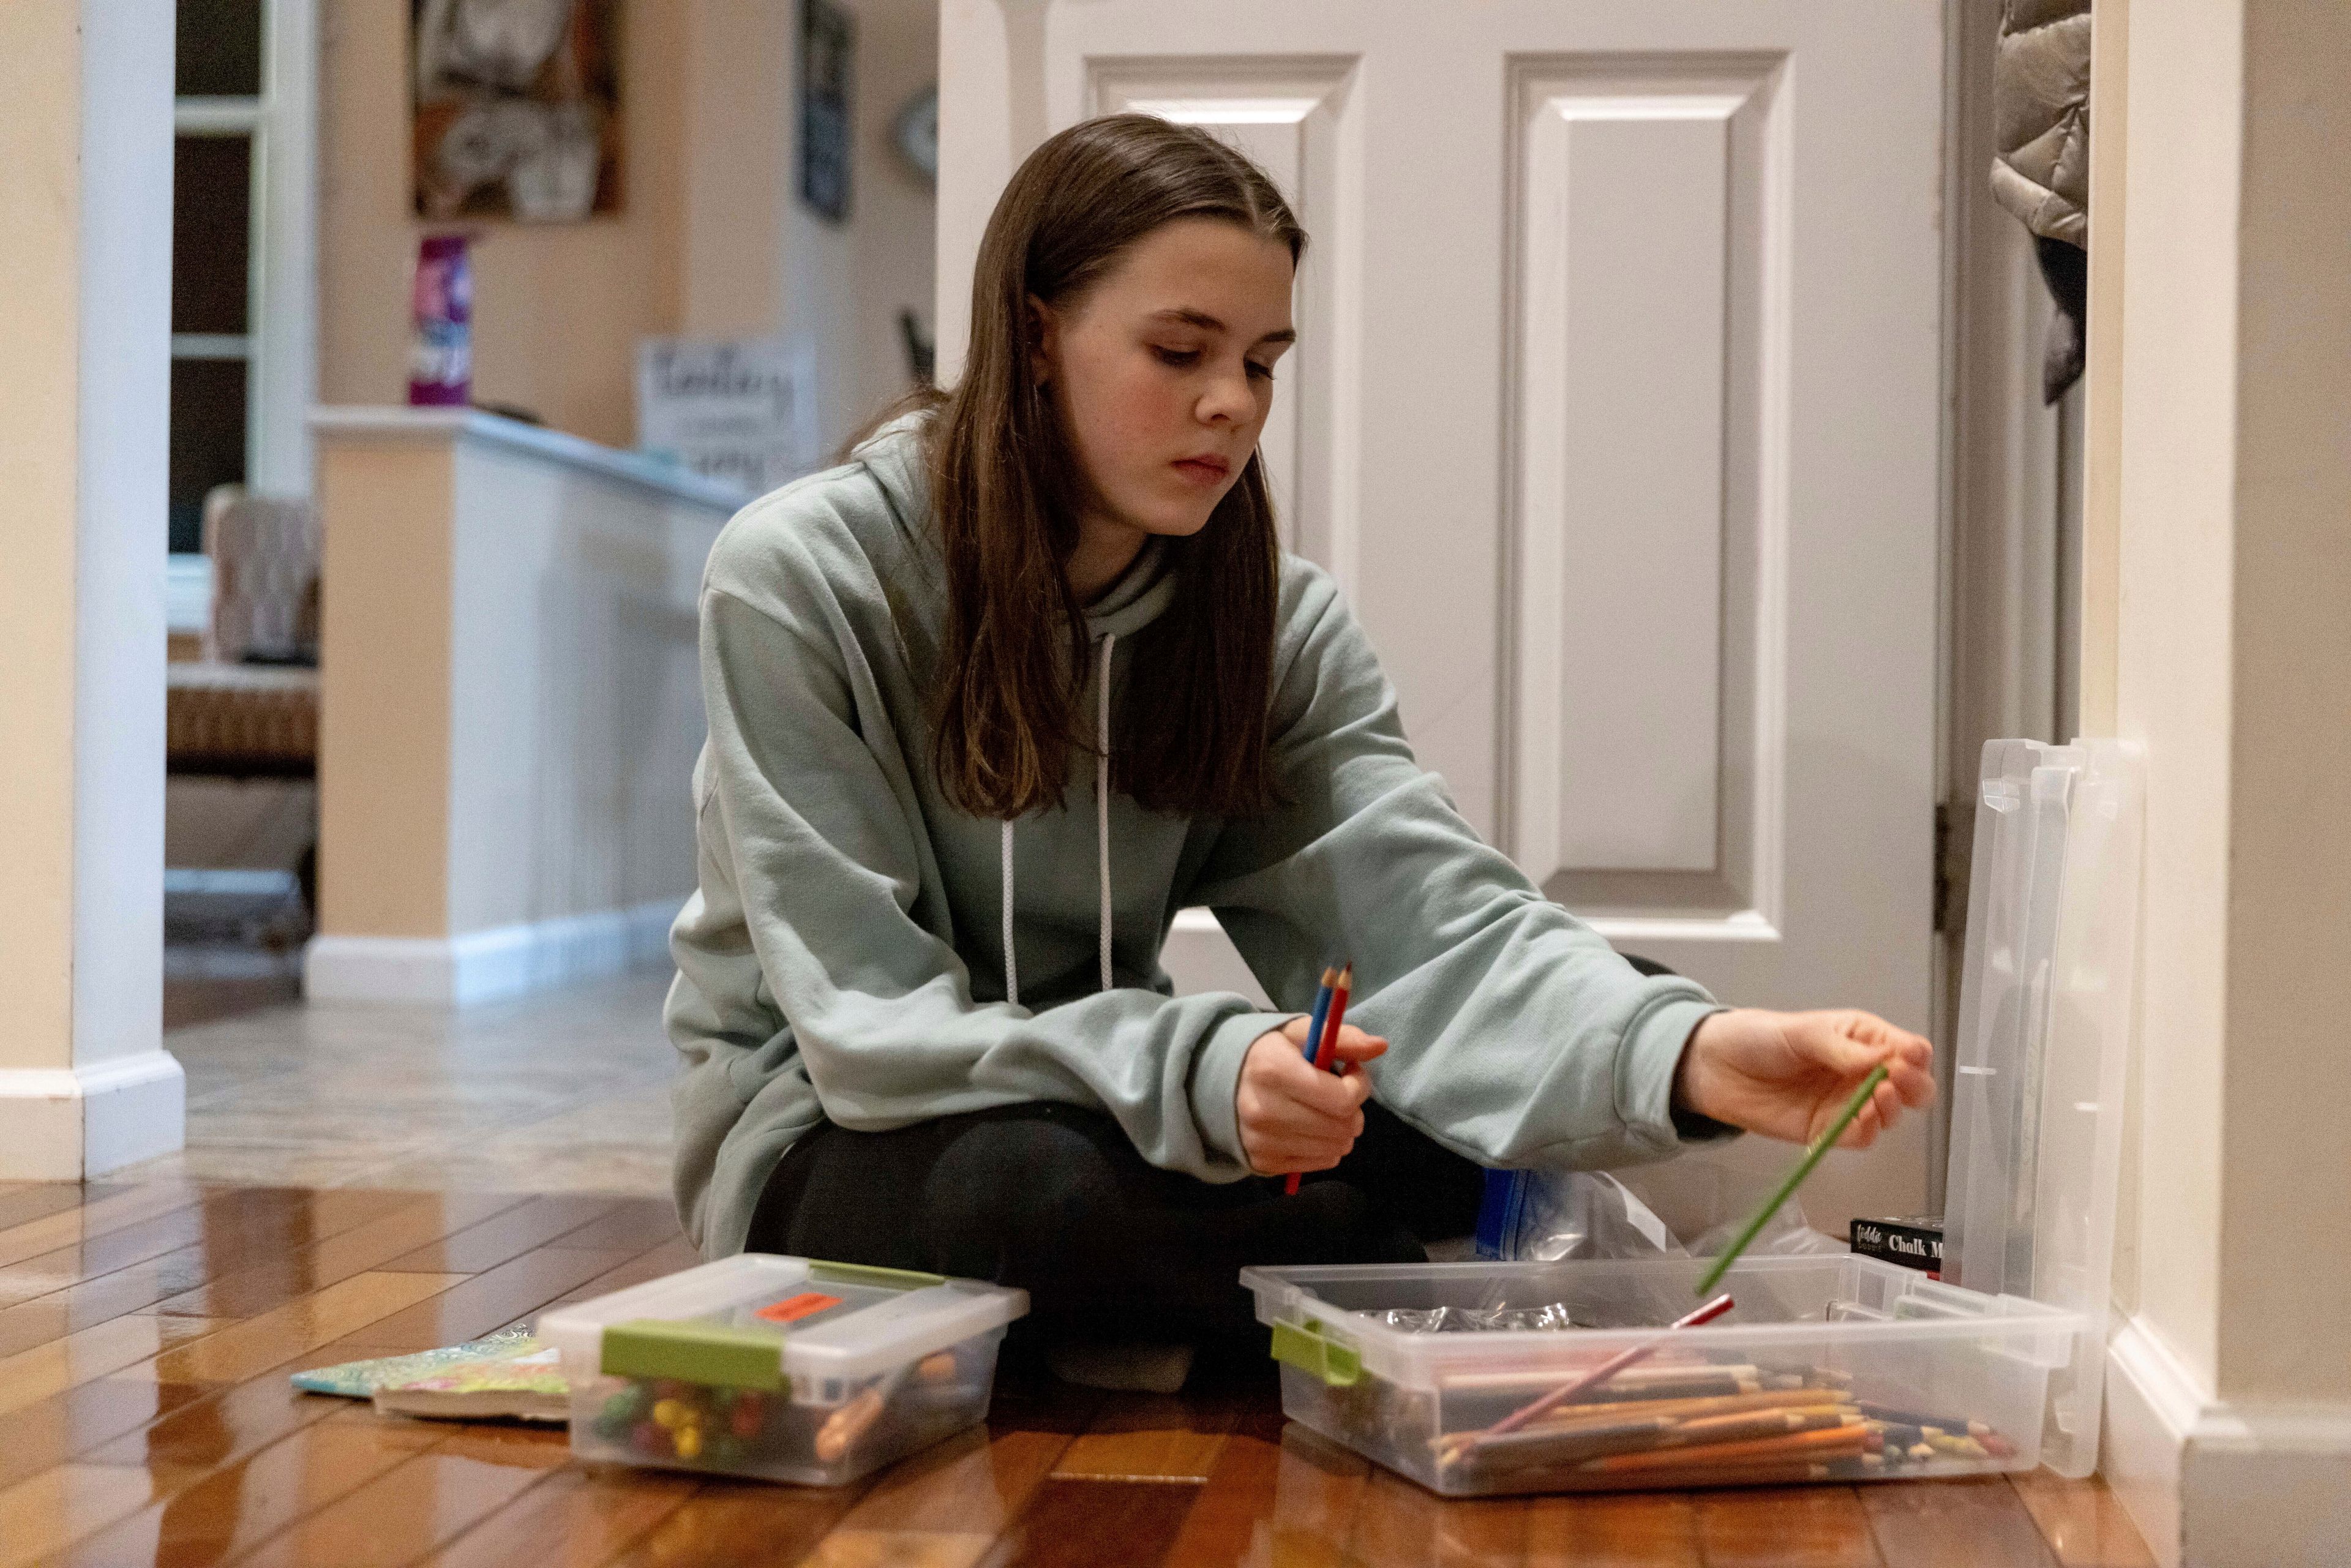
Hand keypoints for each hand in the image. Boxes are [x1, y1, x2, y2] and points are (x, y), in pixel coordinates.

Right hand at [1236, 1017, 1386, 1175]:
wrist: (1220, 1082)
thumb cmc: (1271, 1053)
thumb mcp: (1302, 1033)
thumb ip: (1343, 1037)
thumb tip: (1380, 1046)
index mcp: (1273, 1071)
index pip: (1343, 1099)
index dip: (1359, 1085)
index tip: (1351, 1071)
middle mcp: (1264, 1110)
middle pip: (1343, 1127)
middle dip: (1353, 1109)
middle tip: (1340, 1093)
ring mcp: (1261, 1141)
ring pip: (1336, 1148)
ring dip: (1342, 1129)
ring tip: (1324, 1110)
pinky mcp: (1264, 1163)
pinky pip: (1322, 1163)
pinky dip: (1326, 1146)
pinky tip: (1311, 1127)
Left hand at [1674, 1009, 1933, 1148]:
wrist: (1715, 1067)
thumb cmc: (1759, 1038)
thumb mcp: (1801, 1031)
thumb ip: (1841, 1048)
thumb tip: (1883, 1059)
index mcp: (1861, 1039)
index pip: (1906, 1049)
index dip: (1914, 1056)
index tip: (1907, 1059)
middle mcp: (1861, 1073)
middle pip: (1910, 1086)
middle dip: (1915, 1086)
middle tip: (1901, 1081)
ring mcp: (1846, 1103)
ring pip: (1890, 1114)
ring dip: (1894, 1107)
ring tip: (1880, 1094)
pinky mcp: (1828, 1130)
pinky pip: (1860, 1136)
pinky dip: (1869, 1130)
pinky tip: (1864, 1119)